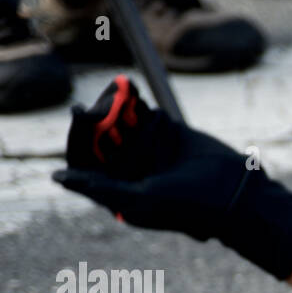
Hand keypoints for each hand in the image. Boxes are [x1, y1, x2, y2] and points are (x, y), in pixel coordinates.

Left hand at [51, 75, 291, 280]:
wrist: (233, 191)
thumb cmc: (186, 205)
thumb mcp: (139, 199)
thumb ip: (98, 188)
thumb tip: (58, 177)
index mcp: (117, 191)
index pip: (85, 160)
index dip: (79, 138)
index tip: (82, 115)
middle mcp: (128, 170)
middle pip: (98, 138)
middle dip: (97, 118)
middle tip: (98, 105)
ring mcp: (146, 150)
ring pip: (118, 121)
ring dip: (113, 105)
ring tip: (118, 92)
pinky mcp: (164, 133)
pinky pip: (140, 112)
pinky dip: (131, 98)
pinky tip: (128, 87)